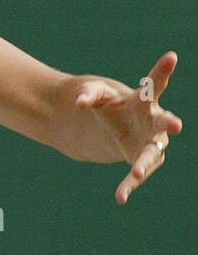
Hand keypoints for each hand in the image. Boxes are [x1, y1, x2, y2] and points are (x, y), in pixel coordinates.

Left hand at [74, 52, 182, 203]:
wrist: (114, 126)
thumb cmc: (110, 105)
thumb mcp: (95, 95)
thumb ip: (87, 95)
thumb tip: (78, 102)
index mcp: (143, 100)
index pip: (155, 83)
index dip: (162, 70)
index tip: (171, 56)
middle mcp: (154, 121)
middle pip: (164, 122)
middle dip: (170, 123)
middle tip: (177, 125)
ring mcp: (151, 142)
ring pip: (152, 154)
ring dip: (144, 163)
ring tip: (135, 173)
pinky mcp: (142, 160)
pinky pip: (136, 174)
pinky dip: (128, 185)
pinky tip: (119, 198)